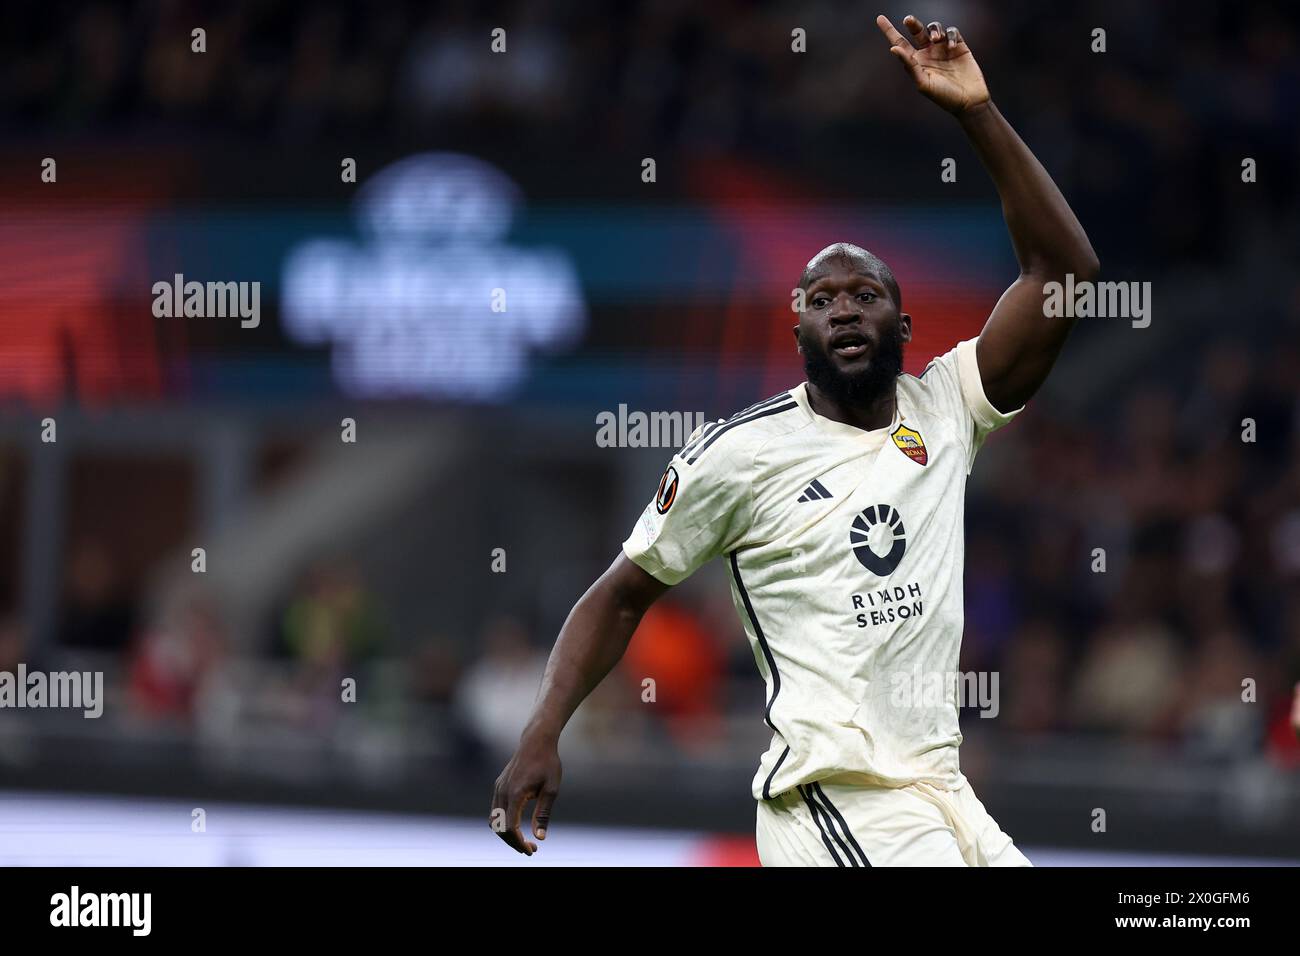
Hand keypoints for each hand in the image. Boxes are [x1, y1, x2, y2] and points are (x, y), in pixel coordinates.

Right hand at [490, 731, 561, 854]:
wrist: (536, 741)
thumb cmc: (548, 763)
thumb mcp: (551, 789)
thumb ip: (543, 814)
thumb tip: (539, 838)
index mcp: (516, 793)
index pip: (510, 827)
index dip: (519, 842)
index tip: (532, 850)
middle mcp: (502, 791)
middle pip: (499, 827)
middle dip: (513, 842)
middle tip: (530, 850)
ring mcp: (498, 788)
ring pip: (494, 820)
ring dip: (506, 834)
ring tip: (523, 841)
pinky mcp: (498, 786)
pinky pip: (495, 810)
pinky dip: (503, 822)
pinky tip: (517, 826)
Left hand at [875, 14, 989, 114]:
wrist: (968, 101)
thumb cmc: (944, 96)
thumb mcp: (923, 83)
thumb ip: (910, 65)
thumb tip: (893, 48)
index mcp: (916, 62)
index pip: (900, 43)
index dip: (889, 31)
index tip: (879, 18)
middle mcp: (928, 53)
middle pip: (916, 31)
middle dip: (912, 23)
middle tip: (908, 20)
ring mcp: (943, 48)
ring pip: (934, 28)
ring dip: (934, 29)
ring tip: (936, 39)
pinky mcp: (958, 46)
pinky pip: (952, 32)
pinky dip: (950, 35)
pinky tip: (951, 46)